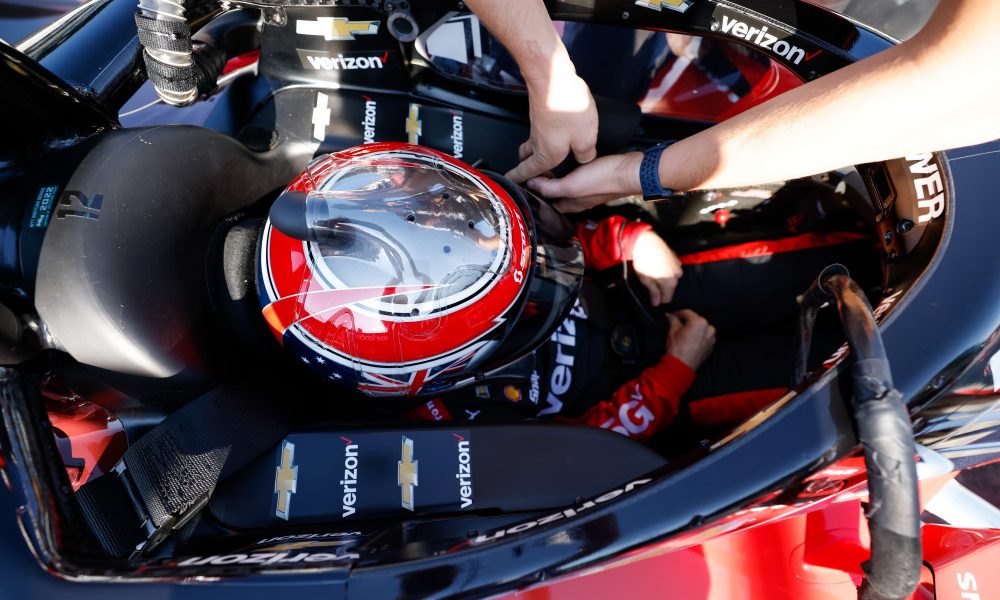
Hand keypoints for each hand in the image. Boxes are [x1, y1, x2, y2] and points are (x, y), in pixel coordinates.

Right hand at [505, 70, 598, 183]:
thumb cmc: (565, 105)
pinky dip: (544, 136)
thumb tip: (584, 159)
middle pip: (528, 158)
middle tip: (527, 172)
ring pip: (533, 143)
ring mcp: (538, 125)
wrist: (552, 76)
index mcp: (546, 154)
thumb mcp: (586, 138)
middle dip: (526, 167)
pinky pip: (540, 130)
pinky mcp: (542, 112)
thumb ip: (585, 154)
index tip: (511, 183)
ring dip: (534, 151)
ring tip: (543, 156)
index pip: (528, 172)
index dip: (519, 180)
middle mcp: (538, 141)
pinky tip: (558, 132)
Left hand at [526, 151, 642, 212]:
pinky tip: (566, 161)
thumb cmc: (604, 180)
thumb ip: (550, 187)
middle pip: (554, 194)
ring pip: (565, 184)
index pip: (545, 204)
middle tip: (534, 170)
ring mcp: (586, 188)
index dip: (534, 194)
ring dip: (554, 176)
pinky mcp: (594, 177)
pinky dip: (567, 170)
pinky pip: (576, 175)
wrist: (630, 170)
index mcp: (570, 205)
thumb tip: (531, 184)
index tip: (525, 181)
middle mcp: (577, 199)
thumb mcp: (571, 185)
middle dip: (543, 184)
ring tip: (546, 164)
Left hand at [632, 230, 682, 305]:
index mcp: (670, 283)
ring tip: (653, 270)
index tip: (651, 295)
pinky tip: (658, 263)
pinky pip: (672, 268)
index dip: (659, 299)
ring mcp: (678, 265)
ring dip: (665, 277)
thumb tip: (656, 303)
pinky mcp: (676, 257)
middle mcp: (678, 275)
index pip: (667, 299)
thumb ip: (653, 292)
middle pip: (670, 288)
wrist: (645, 241)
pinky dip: (667, 268)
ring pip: (672, 277)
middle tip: (650, 280)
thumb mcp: (646, 280)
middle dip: (661, 287)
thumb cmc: (644, 262)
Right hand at [665, 309, 715, 370]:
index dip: (678, 313)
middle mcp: (709, 329)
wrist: (681, 367)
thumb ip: (673, 320)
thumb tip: (670, 316)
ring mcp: (711, 338)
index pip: (687, 313)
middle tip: (678, 324)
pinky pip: (705, 337)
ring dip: (694, 329)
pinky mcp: (711, 347)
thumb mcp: (672, 331)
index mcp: (699, 322)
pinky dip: (698, 337)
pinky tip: (690, 341)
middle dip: (687, 322)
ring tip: (685, 334)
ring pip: (702, 329)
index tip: (673, 315)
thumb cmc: (677, 349)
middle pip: (696, 320)